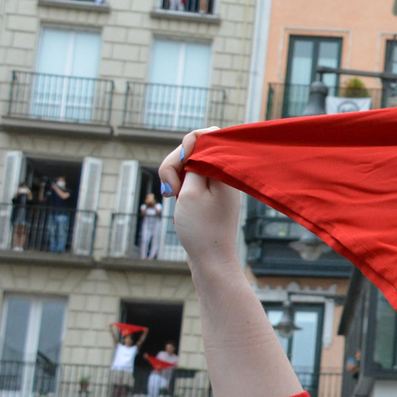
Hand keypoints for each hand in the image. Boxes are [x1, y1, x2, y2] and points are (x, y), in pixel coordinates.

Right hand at [159, 128, 240, 269]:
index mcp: (224, 169)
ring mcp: (215, 183)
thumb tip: (199, 140)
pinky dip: (178, 184)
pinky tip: (173, 197)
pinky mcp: (208, 193)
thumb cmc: (201, 228)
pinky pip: (189, 178)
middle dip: (174, 163)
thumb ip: (193, 162)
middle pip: (192, 149)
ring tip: (172, 195)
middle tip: (173, 190)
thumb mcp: (191, 191)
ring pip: (187, 164)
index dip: (187, 145)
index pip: (206, 135)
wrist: (211, 260)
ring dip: (174, 175)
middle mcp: (223, 173)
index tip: (181, 167)